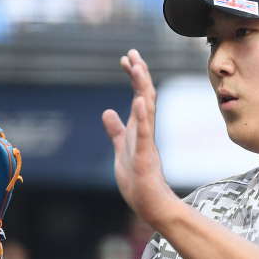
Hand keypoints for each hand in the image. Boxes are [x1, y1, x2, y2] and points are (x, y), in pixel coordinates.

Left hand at [102, 49, 179, 226]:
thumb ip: (115, 131)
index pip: (138, 97)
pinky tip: (140, 101)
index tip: (127, 58)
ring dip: (142, 89)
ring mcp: (146, 143)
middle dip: (139, 75)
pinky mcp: (145, 157)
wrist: (151, 205)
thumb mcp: (120, 150)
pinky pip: (144, 134)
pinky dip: (143, 116)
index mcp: (138, 129)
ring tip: (138, 68)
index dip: (133, 77)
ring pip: (147, 111)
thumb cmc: (138, 181)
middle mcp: (144, 132)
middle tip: (132, 53)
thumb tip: (107, 111)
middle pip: (145, 97)